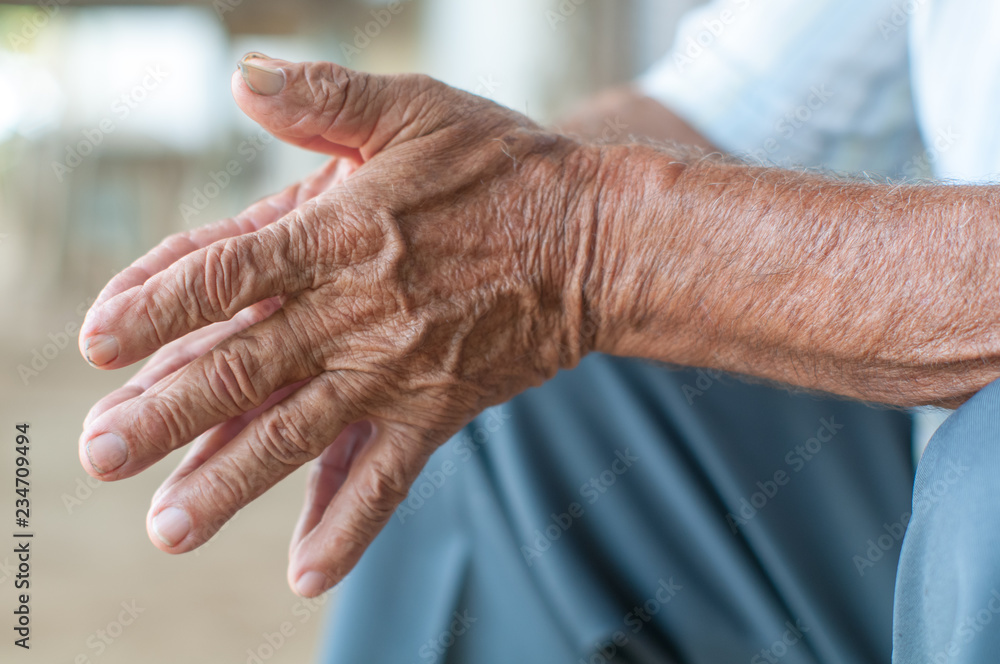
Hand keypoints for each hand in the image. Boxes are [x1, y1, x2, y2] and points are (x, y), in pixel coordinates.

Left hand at [78, 54, 599, 596]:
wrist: (594, 241)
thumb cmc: (504, 169)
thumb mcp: (415, 107)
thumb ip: (324, 95)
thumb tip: (240, 77)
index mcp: (340, 233)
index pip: (227, 273)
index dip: (157, 304)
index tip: (100, 339)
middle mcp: (358, 312)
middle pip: (245, 368)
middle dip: (166, 412)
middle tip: (102, 453)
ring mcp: (397, 371)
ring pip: (298, 435)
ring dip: (229, 482)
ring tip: (169, 527)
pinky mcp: (437, 412)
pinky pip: (387, 479)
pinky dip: (346, 527)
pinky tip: (305, 574)